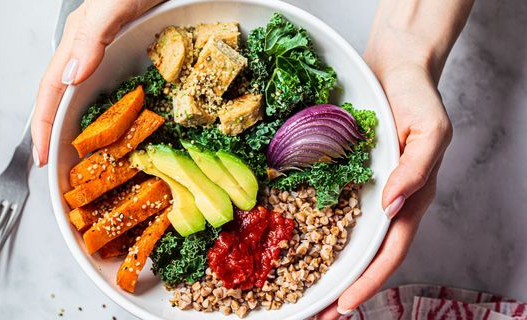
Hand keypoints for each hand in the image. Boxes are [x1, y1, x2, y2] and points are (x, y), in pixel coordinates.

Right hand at [31, 0, 161, 166]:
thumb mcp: (114, 5)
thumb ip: (91, 36)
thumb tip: (72, 78)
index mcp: (78, 43)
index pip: (52, 92)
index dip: (44, 126)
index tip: (43, 159)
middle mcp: (90, 54)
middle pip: (66, 102)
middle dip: (61, 136)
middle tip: (64, 172)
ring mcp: (110, 57)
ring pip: (90, 101)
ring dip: (87, 131)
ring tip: (89, 162)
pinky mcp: (130, 58)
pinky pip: (116, 94)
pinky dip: (113, 118)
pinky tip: (122, 132)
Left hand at [318, 4, 459, 316]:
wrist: (395, 67)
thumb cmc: (417, 96)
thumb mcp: (430, 130)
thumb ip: (416, 170)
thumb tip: (393, 207)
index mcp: (410, 198)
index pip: (389, 251)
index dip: (368, 281)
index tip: (343, 306)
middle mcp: (388, 201)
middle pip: (366, 256)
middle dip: (343, 288)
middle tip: (316, 315)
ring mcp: (367, 191)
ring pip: (347, 239)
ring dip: (328, 269)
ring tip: (304, 294)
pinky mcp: (348, 177)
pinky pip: (333, 210)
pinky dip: (318, 233)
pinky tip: (296, 245)